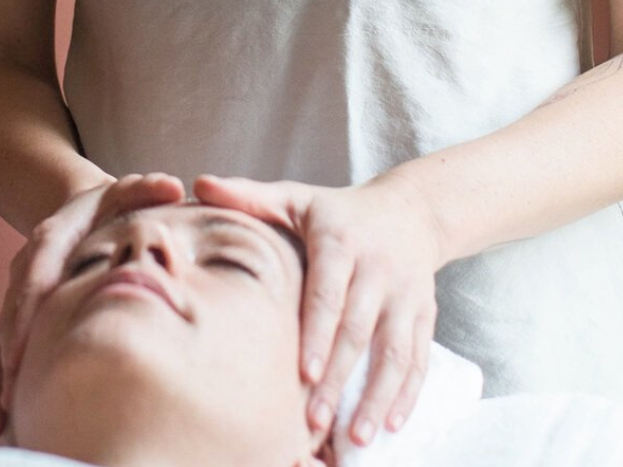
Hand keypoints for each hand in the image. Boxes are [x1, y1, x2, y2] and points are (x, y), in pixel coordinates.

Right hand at [0, 171, 187, 436]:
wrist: (83, 207)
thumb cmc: (113, 206)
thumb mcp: (130, 190)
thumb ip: (149, 188)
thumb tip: (173, 185)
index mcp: (51, 238)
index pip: (35, 275)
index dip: (28, 310)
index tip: (25, 345)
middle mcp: (28, 267)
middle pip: (13, 314)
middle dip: (11, 355)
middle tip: (13, 396)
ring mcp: (21, 294)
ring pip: (0, 339)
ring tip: (0, 422)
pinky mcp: (22, 317)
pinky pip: (2, 352)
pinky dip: (0, 384)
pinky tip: (0, 422)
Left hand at [190, 171, 445, 446]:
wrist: (412, 209)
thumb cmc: (337, 211)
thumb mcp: (297, 197)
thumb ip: (250, 196)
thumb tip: (199, 184)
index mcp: (342, 240)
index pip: (328, 291)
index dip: (318, 333)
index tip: (303, 373)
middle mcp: (378, 268)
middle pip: (359, 330)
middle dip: (338, 379)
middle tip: (314, 422)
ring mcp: (406, 295)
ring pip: (394, 352)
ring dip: (376, 397)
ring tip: (356, 438)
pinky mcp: (424, 315)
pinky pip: (418, 359)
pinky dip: (407, 395)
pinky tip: (390, 426)